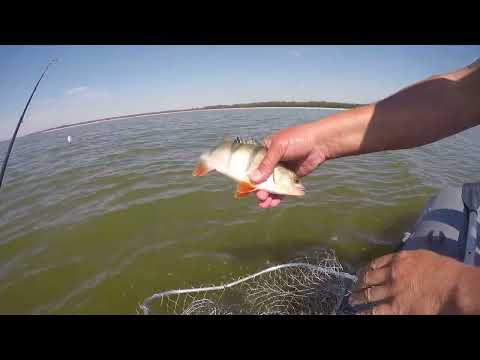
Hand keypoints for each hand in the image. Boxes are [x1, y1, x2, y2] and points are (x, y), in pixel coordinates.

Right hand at [249, 124, 328, 207]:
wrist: (321, 143)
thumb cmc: (298, 139)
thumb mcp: (279, 148)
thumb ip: (266, 164)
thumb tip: (254, 179)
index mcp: (265, 150)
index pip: (253, 164)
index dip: (248, 176)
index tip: (246, 186)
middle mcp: (272, 161)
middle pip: (261, 177)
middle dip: (259, 188)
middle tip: (260, 196)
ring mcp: (281, 169)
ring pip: (271, 185)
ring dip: (268, 195)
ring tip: (265, 204)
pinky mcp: (291, 177)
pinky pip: (282, 188)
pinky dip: (278, 196)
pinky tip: (274, 203)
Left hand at [349, 250, 464, 314]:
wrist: (453, 285)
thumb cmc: (444, 270)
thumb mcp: (421, 256)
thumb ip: (406, 258)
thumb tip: (397, 261)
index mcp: (398, 259)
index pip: (375, 263)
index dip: (365, 269)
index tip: (361, 272)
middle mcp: (391, 273)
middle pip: (368, 278)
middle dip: (358, 282)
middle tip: (352, 286)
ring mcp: (393, 291)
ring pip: (369, 293)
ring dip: (358, 297)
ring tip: (352, 299)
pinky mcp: (398, 307)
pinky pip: (377, 310)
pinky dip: (365, 312)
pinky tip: (359, 312)